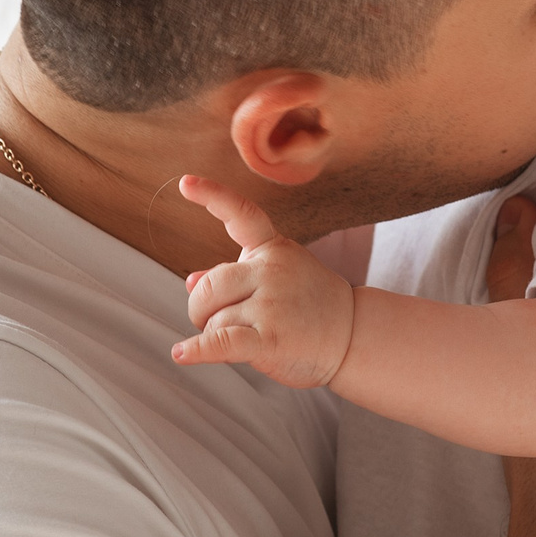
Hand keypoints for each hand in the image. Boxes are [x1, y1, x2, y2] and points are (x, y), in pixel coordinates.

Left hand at [170, 175, 358, 387]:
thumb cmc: (310, 307)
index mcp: (273, 248)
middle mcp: (272, 270)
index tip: (186, 183)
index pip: (241, 215)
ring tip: (249, 336)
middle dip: (202, 308)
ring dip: (217, 334)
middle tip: (215, 321)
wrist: (353, 336)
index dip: (212, 196)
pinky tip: (182, 353)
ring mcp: (273, 304)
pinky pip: (222, 341)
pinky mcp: (272, 338)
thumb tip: (191, 281)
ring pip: (214, 319)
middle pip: (210, 286)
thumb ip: (235, 277)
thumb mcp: (277, 278)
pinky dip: (198, 350)